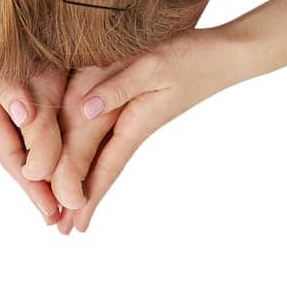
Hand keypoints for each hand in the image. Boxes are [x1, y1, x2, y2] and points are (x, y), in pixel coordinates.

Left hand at [50, 25, 249, 233]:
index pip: (106, 168)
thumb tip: (85, 111)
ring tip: (71, 205)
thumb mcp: (152, 66)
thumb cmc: (190, 58)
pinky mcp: (141, 102)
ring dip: (87, 178)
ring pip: (105, 152)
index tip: (76, 227)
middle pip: (101, 167)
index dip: (88, 197)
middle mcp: (134, 124)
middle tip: (62, 231)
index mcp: (136, 123)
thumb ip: (119, 87)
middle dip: (82, 198)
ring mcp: (138, 114)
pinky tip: (91, 155)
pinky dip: (96, 150)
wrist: (224, 53)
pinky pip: (111, 132)